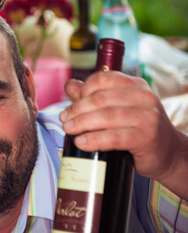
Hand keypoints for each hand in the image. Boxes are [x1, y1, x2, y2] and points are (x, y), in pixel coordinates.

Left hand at [61, 71, 187, 199]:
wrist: (168, 154)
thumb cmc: (139, 129)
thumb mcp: (119, 108)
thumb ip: (95, 96)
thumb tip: (70, 86)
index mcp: (136, 85)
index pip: (103, 79)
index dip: (82, 90)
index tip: (70, 104)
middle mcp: (144, 97)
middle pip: (101, 98)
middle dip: (77, 109)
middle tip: (64, 120)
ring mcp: (147, 117)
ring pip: (106, 116)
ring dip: (82, 123)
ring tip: (69, 130)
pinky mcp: (146, 138)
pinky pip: (114, 137)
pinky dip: (94, 140)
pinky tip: (82, 142)